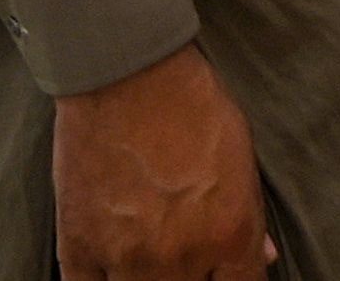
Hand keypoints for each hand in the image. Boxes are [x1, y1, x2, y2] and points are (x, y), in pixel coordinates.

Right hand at [52, 42, 275, 280]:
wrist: (129, 79)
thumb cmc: (194, 108)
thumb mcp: (242, 158)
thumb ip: (249, 216)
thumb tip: (261, 254)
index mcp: (228, 234)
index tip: (229, 273)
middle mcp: (177, 257)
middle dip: (194, 279)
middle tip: (190, 260)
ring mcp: (124, 258)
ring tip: (154, 261)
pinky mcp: (78, 248)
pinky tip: (115, 271)